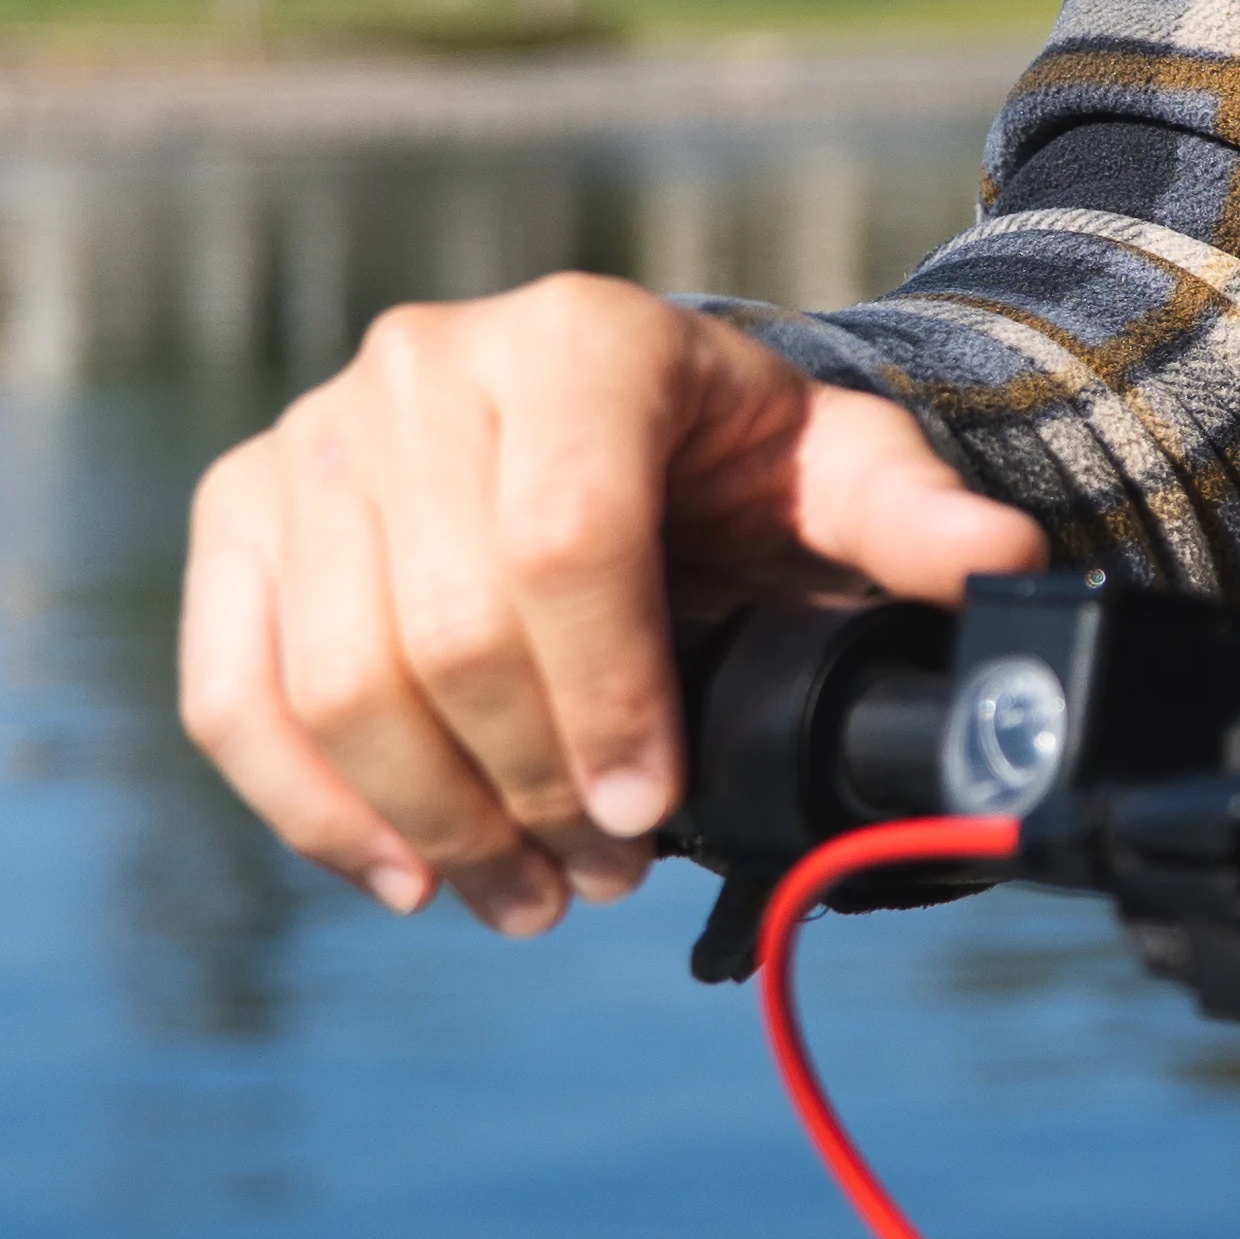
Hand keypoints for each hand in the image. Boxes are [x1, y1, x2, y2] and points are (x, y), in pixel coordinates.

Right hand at [178, 270, 1041, 936]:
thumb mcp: (840, 475)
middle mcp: (423, 366)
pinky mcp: (240, 512)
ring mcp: (314, 434)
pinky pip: (233, 690)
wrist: (614, 428)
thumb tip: (1006, 569)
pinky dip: (309, 808)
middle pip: (443, 626)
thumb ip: (917, 522)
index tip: (646, 816)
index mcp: (580, 341)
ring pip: (330, 676)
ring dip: (427, 823)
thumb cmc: (735, 464)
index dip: (603, 701)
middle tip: (598, 881)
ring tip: (521, 898)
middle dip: (526, 789)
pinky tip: (399, 877)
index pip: (564, 541)